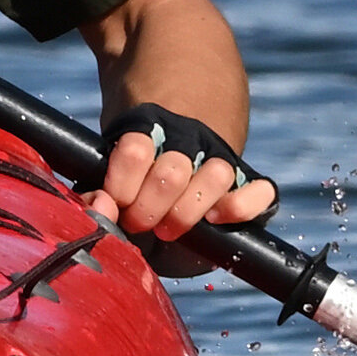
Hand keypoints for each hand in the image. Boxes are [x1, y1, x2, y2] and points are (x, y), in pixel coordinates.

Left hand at [90, 101, 277, 247]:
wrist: (171, 154)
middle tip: (139, 222)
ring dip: (187, 210)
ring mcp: (221, 160)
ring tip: (170, 226)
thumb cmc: (131, 177)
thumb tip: (100, 206)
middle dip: (150, 207)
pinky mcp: (249, 182)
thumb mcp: (108, 174)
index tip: (115, 202)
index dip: (121, 185)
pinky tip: (216, 218)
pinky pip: (261, 191)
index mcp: (148, 129)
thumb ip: (95, 190)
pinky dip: (241, 207)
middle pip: (173, 171)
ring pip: (217, 175)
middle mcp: (189, 141)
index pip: (135, 151)